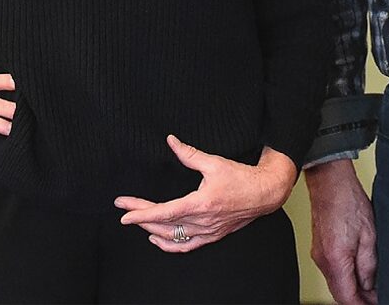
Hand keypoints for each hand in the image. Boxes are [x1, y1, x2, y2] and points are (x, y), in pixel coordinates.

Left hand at [116, 136, 297, 252]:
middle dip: (140, 217)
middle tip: (124, 207)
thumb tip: (171, 141)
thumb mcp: (214, 162)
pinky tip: (157, 239)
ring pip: (171, 237)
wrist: (264, 193)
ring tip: (137, 220)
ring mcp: (207, 231)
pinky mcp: (212, 235)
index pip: (164, 212)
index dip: (141, 214)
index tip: (124, 213)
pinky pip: (186, 246)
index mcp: (200, 204)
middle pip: (163, 224)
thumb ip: (189, 154)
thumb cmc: (241, 177)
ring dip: (151, 229)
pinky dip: (168, 245)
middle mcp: (202, 221)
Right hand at [305, 157, 377, 304]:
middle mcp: (323, 261)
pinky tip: (360, 272)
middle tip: (379, 298)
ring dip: (353, 289)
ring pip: (336, 283)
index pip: (347, 298)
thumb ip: (369, 266)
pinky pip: (333, 271)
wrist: (330, 181)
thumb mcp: (369, 236)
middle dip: (359, 300)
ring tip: (374, 287)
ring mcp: (319, 254)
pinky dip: (346, 277)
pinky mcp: (320, 248)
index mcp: (336, 260)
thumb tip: (371, 288)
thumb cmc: (349, 202)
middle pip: (340, 294)